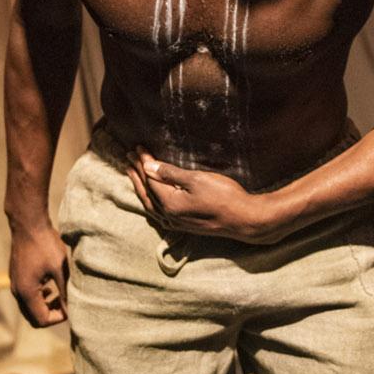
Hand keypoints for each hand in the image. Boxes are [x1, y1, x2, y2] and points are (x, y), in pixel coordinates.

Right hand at [9, 226, 67, 327]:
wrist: (28, 224)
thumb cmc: (45, 244)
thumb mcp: (60, 269)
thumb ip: (65, 292)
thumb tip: (72, 310)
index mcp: (26, 292)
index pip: (42, 320)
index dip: (58, 317)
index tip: (70, 306)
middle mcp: (17, 291)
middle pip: (33, 318)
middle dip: (50, 314)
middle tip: (65, 303)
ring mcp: (14, 283)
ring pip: (29, 307)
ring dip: (44, 305)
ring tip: (59, 294)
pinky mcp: (16, 275)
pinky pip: (25, 295)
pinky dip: (38, 296)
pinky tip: (50, 284)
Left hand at [126, 151, 285, 243]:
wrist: (244, 219)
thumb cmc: (224, 196)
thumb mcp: (197, 180)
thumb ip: (170, 174)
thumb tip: (148, 166)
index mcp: (170, 204)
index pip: (150, 179)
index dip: (143, 162)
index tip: (138, 148)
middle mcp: (168, 216)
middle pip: (146, 192)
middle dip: (137, 173)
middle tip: (129, 157)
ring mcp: (176, 223)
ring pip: (150, 203)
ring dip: (141, 187)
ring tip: (133, 174)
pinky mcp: (184, 225)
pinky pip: (159, 211)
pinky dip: (151, 200)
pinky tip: (152, 196)